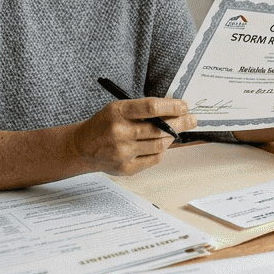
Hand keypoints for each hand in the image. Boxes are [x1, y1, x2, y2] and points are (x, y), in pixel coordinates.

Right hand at [72, 98, 196, 175]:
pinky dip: (161, 151)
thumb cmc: (104, 124)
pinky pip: (154, 159)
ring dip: (171, 138)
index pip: (151, 107)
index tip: (184, 106)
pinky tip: (161, 144)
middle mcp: (119, 132)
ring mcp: (123, 152)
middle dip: (180, 123)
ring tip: (175, 132)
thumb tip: (173, 111)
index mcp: (118, 112)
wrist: (82, 147)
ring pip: (159, 145)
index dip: (172, 107)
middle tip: (191, 120)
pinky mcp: (126, 167)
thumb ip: (142, 110)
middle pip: (159, 128)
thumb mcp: (118, 109)